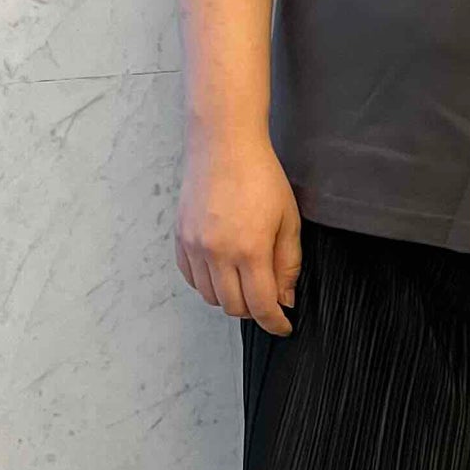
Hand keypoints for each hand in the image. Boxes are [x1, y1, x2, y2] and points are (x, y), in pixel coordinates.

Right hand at [175, 133, 301, 335]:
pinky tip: (222, 271)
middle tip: (268, 299)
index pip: (261, 306)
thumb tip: (285, 298)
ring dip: (230, 298)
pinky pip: (191, 278)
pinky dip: (207, 283)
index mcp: (250, 249)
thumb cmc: (260, 175)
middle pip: (234, 306)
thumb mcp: (288, 220)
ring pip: (210, 296)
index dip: (275, 323)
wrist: (223, 144)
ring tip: (246, 282)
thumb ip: (288, 264)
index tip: (284, 326)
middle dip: (255, 311)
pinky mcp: (180, 238)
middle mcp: (217, 253)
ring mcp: (195, 246)